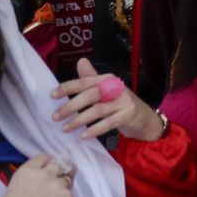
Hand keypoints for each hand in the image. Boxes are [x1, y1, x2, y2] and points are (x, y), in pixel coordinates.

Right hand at [0, 154, 75, 196]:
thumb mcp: (16, 189)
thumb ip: (32, 180)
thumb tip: (48, 176)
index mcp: (26, 171)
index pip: (45, 158)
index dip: (48, 165)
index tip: (49, 171)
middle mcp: (44, 174)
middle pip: (60, 164)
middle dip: (58, 173)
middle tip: (54, 186)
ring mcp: (58, 185)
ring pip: (67, 180)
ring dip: (62, 188)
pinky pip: (70, 196)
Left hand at [51, 58, 165, 140]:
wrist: (144, 117)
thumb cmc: (119, 103)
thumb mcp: (106, 90)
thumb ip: (91, 78)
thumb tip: (80, 61)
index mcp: (107, 79)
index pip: (85, 81)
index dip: (68, 87)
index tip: (52, 96)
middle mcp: (116, 87)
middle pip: (90, 95)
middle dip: (71, 106)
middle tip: (55, 117)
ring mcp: (124, 101)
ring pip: (97, 110)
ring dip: (79, 120)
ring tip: (65, 128)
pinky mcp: (128, 115)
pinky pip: (108, 123)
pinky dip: (95, 130)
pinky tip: (83, 136)